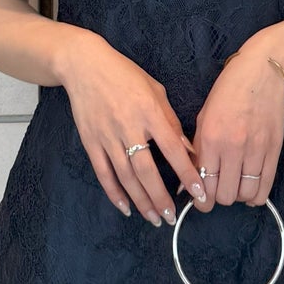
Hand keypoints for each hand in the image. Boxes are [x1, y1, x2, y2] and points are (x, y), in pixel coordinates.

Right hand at [60, 32, 206, 225]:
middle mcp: (128, 127)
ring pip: (125, 177)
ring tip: (154, 218)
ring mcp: (107, 136)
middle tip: (172, 217)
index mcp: (149, 112)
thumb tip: (188, 150)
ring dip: (141, 201)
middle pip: (147, 170)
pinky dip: (114, 193)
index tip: (199, 192)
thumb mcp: (155, 91)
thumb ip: (171, 121)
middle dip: (161, 197)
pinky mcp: (91, 142)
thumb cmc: (125, 75)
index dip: (187, 173)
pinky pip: (103, 173)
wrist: (84, 66)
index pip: (173, 149)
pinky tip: (125, 207)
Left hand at [183, 47, 283, 212]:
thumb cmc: (228, 91)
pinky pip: (266, 186)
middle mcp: (233, 147)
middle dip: (219, 199)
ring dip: (238, 196)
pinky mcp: (274, 149)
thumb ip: (196, 150)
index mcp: (211, 138)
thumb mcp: (203, 117)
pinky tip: (250, 191)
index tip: (201, 200)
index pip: (203, 185)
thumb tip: (188, 182)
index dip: (201, 200)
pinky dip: (256, 195)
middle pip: (225, 195)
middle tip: (218, 190)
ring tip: (235, 187)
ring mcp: (256, 149)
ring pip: (246, 194)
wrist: (262, 71)